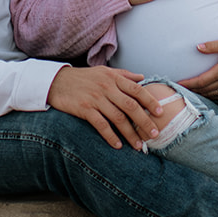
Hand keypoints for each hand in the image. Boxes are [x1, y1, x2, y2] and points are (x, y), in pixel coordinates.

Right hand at [46, 65, 162, 149]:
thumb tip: (142, 77)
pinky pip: (101, 125)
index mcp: (114, 78)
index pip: (137, 90)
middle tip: (154, 134)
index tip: (160, 113)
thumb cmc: (83, 78)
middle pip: (131, 106)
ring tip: (138, 145)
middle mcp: (107, 87)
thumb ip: (124, 75)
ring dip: (130, 133)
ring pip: (118, 118)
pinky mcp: (84, 109)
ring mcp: (96, 98)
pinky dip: (110, 136)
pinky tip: (118, 145)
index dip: (150, 101)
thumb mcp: (104, 72)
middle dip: (144, 121)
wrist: (57, 82)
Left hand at [179, 36, 217, 97]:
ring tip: (190, 92)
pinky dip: (212, 96)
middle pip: (205, 90)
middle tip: (180, 89)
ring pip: (213, 95)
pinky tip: (206, 93)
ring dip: (201, 95)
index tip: (178, 83)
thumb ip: (212, 45)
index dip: (189, 84)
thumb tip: (197, 47)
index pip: (201, 81)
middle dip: (192, 91)